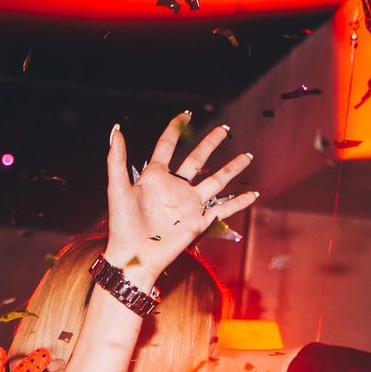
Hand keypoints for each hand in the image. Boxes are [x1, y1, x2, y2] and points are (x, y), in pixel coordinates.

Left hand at [104, 113, 257, 285]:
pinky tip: (254, 194)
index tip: (185, 115)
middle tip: (224, 129)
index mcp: (155, 177)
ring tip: (247, 155)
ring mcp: (188, 204)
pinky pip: (224, 209)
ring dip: (232, 168)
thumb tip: (116, 131)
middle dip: (211, 143)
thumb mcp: (117, 188)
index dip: (175, 129)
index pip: (166, 146)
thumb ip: (116, 159)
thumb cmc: (122, 225)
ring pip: (216, 180)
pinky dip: (239, 202)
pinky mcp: (199, 221)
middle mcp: (175, 187)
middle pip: (197, 159)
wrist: (133, 256)